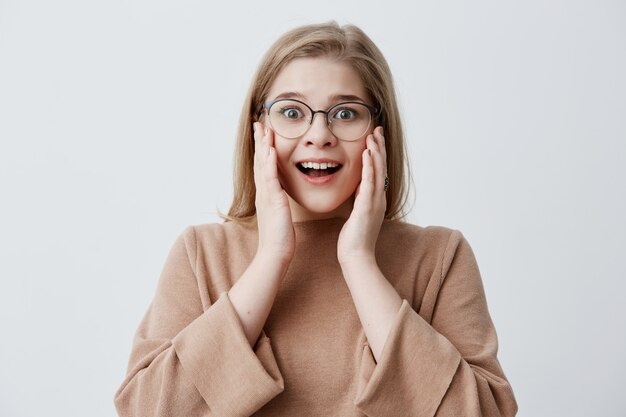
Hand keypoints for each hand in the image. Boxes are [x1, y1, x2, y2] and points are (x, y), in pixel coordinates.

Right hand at [253, 121, 294, 263]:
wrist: (275, 253)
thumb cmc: (280, 237)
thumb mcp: (278, 214)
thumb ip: (277, 202)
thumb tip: (279, 196)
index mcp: (266, 194)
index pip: (262, 167)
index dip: (262, 149)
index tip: (264, 133)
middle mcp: (263, 192)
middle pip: (259, 161)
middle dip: (259, 142)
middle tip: (259, 123)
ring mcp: (266, 195)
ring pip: (262, 166)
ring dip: (263, 146)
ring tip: (264, 129)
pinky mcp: (273, 201)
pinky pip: (270, 178)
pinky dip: (269, 163)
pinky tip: (270, 151)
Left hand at [337, 126, 386, 265]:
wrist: (357, 257)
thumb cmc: (354, 240)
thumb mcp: (358, 215)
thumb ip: (360, 201)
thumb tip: (358, 190)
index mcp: (375, 200)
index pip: (378, 171)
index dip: (377, 153)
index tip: (374, 138)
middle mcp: (378, 198)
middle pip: (381, 167)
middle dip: (379, 146)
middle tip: (377, 129)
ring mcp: (374, 202)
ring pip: (378, 171)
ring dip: (376, 151)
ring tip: (373, 135)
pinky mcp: (366, 206)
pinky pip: (369, 182)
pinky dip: (370, 166)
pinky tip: (367, 153)